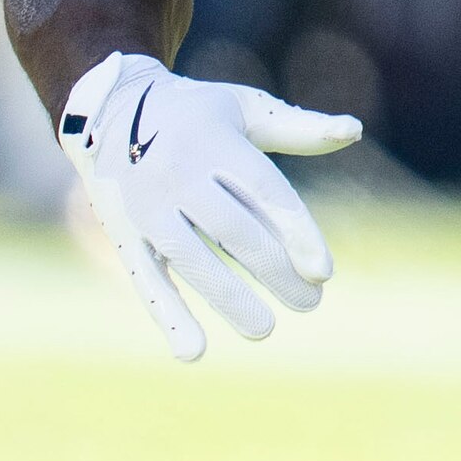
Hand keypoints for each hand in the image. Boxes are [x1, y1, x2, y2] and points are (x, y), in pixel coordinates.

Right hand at [56, 51, 359, 360]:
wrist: (105, 107)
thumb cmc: (197, 114)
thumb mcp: (244, 109)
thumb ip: (298, 129)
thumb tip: (354, 131)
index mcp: (215, 141)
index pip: (266, 192)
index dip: (297, 232)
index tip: (324, 272)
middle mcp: (177, 173)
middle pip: (235, 231)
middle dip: (275, 271)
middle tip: (310, 304)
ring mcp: (146, 205)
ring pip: (191, 259)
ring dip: (229, 299)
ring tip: (265, 330)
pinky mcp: (123, 231)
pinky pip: (145, 276)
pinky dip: (167, 315)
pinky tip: (194, 352)